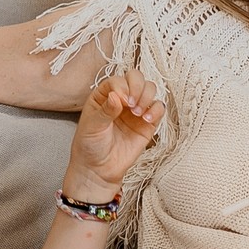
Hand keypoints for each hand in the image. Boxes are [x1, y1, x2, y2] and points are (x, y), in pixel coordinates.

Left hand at [65, 70, 163, 199]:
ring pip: (150, 89)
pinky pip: (159, 108)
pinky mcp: (147, 123)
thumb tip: (115, 95)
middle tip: (132, 104)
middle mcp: (121, 99)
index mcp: (103, 95)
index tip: (121, 101)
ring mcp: (135, 110)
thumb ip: (105, 111)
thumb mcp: (92, 127)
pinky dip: (156, 110)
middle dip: (138, 87)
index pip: (118, 80)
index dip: (122, 87)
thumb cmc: (90, 146)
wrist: (98, 170)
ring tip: (138, 113)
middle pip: (136, 78)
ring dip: (147, 97)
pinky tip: (146, 120)